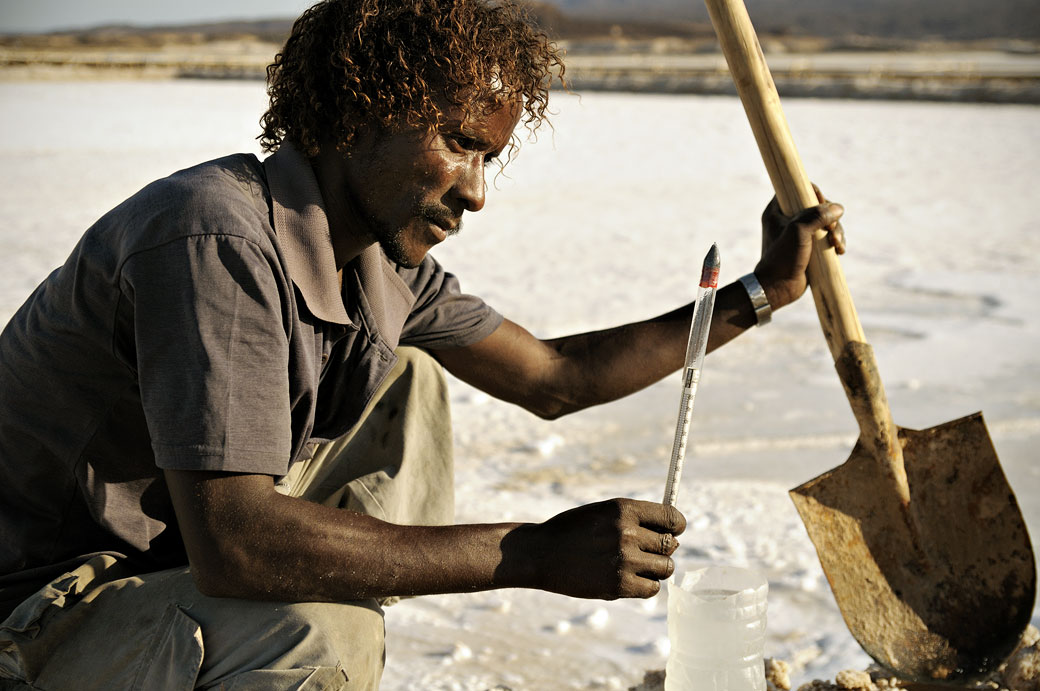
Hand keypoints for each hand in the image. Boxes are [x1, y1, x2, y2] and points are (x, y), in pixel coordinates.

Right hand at [515, 498, 685, 599]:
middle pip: (670, 545)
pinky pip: (651, 588)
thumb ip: (634, 519)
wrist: (540, 554)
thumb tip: (673, 535)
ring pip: (665, 568)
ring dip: (656, 569)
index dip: (676, 526)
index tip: (672, 532)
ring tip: (636, 566)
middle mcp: (627, 532)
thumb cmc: (572, 530)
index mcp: (623, 509)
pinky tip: (628, 579)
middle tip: (645, 552)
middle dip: (662, 549)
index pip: (672, 518)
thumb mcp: (602, 512)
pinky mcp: (618, 585)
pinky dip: (645, 586)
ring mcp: (623, 560)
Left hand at [755, 185, 844, 309]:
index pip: (797, 190)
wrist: (778, 288)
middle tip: (831, 229)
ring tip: (837, 245)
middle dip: (830, 217)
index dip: (813, 193)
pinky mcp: (810, 246)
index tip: (822, 205)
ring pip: (826, 222)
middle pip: (818, 205)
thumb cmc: (782, 258)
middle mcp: (788, 219)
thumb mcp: (799, 232)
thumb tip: (838, 208)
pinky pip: (828, 236)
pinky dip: (836, 241)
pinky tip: (839, 251)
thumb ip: (817, 215)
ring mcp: (801, 233)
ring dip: (837, 231)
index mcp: (777, 210)